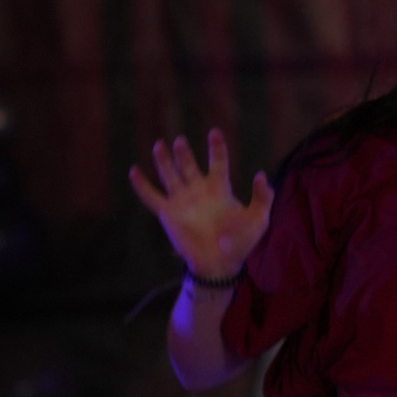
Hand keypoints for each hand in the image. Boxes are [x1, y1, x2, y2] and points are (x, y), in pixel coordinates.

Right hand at [128, 131, 271, 278]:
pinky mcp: (168, 215)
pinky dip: (142, 185)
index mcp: (220, 190)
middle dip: (184, 153)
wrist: (220, 264)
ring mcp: (182, 202)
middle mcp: (199, 192)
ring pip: (170, 176)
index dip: (216, 148)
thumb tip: (261, 175)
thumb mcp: (258, 219)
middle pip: (189, 166)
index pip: (218, 163)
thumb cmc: (241, 243)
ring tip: (160, 145)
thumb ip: (263, 197)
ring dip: (164, 161)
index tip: (214, 132)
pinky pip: (151, 197)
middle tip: (180, 140)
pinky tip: (133, 171)